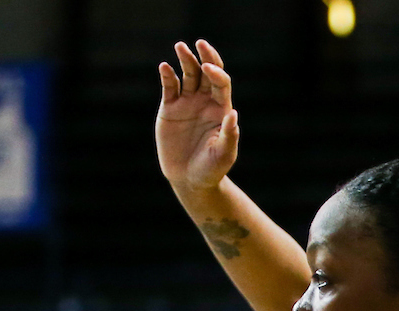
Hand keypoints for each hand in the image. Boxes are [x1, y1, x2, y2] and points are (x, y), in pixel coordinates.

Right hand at [156, 40, 237, 191]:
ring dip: (185, 60)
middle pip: (206, 73)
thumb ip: (229, 135)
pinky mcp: (170, 108)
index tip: (209, 69)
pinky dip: (167, 76)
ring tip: (181, 46)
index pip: (222, 83)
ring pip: (188, 75)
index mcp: (221, 109)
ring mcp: (187, 103)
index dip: (217, 73)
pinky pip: (170, 87)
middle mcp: (205, 102)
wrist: (190, 179)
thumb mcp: (224, 154)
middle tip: (200, 43)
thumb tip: (233, 114)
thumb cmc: (212, 169)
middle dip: (205, 57)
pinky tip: (165, 67)